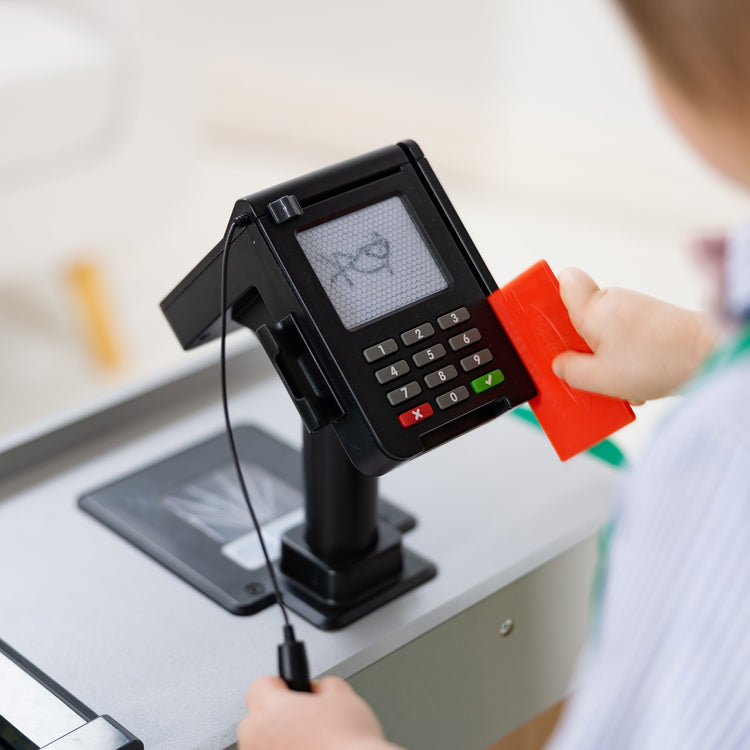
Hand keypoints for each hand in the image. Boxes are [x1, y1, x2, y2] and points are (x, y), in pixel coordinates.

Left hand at [238, 675, 399, 749]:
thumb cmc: (348, 744)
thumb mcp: (343, 694)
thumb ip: (322, 685)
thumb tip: (319, 690)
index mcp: (270, 710)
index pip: (261, 684)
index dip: (282, 685)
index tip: (294, 690)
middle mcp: (256, 739)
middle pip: (258, 716)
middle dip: (280, 715)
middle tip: (307, 719)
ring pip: (263, 743)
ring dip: (280, 741)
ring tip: (311, 743)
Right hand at [551, 268, 719, 403]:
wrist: (708, 356)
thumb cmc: (658, 361)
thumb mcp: (600, 378)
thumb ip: (570, 371)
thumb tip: (560, 365)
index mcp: (593, 307)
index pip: (563, 280)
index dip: (549, 298)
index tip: (543, 321)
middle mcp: (613, 300)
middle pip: (580, 313)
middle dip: (576, 341)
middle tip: (573, 364)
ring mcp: (634, 308)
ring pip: (603, 328)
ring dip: (601, 353)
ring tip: (608, 380)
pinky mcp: (651, 319)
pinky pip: (623, 335)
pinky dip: (622, 355)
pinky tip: (628, 378)